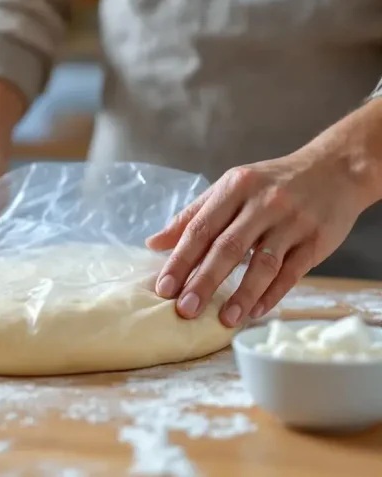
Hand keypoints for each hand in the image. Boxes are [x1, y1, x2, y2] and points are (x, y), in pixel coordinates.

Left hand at [146, 149, 372, 327]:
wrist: (335, 169)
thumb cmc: (272, 182)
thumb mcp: (231, 187)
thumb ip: (193, 216)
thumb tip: (153, 243)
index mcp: (235, 187)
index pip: (201, 228)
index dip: (180, 259)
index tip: (164, 288)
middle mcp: (263, 203)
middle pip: (227, 247)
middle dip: (203, 281)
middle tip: (184, 309)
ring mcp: (292, 222)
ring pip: (262, 264)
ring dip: (241, 295)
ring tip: (223, 320)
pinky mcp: (316, 241)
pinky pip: (292, 273)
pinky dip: (272, 294)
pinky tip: (255, 311)